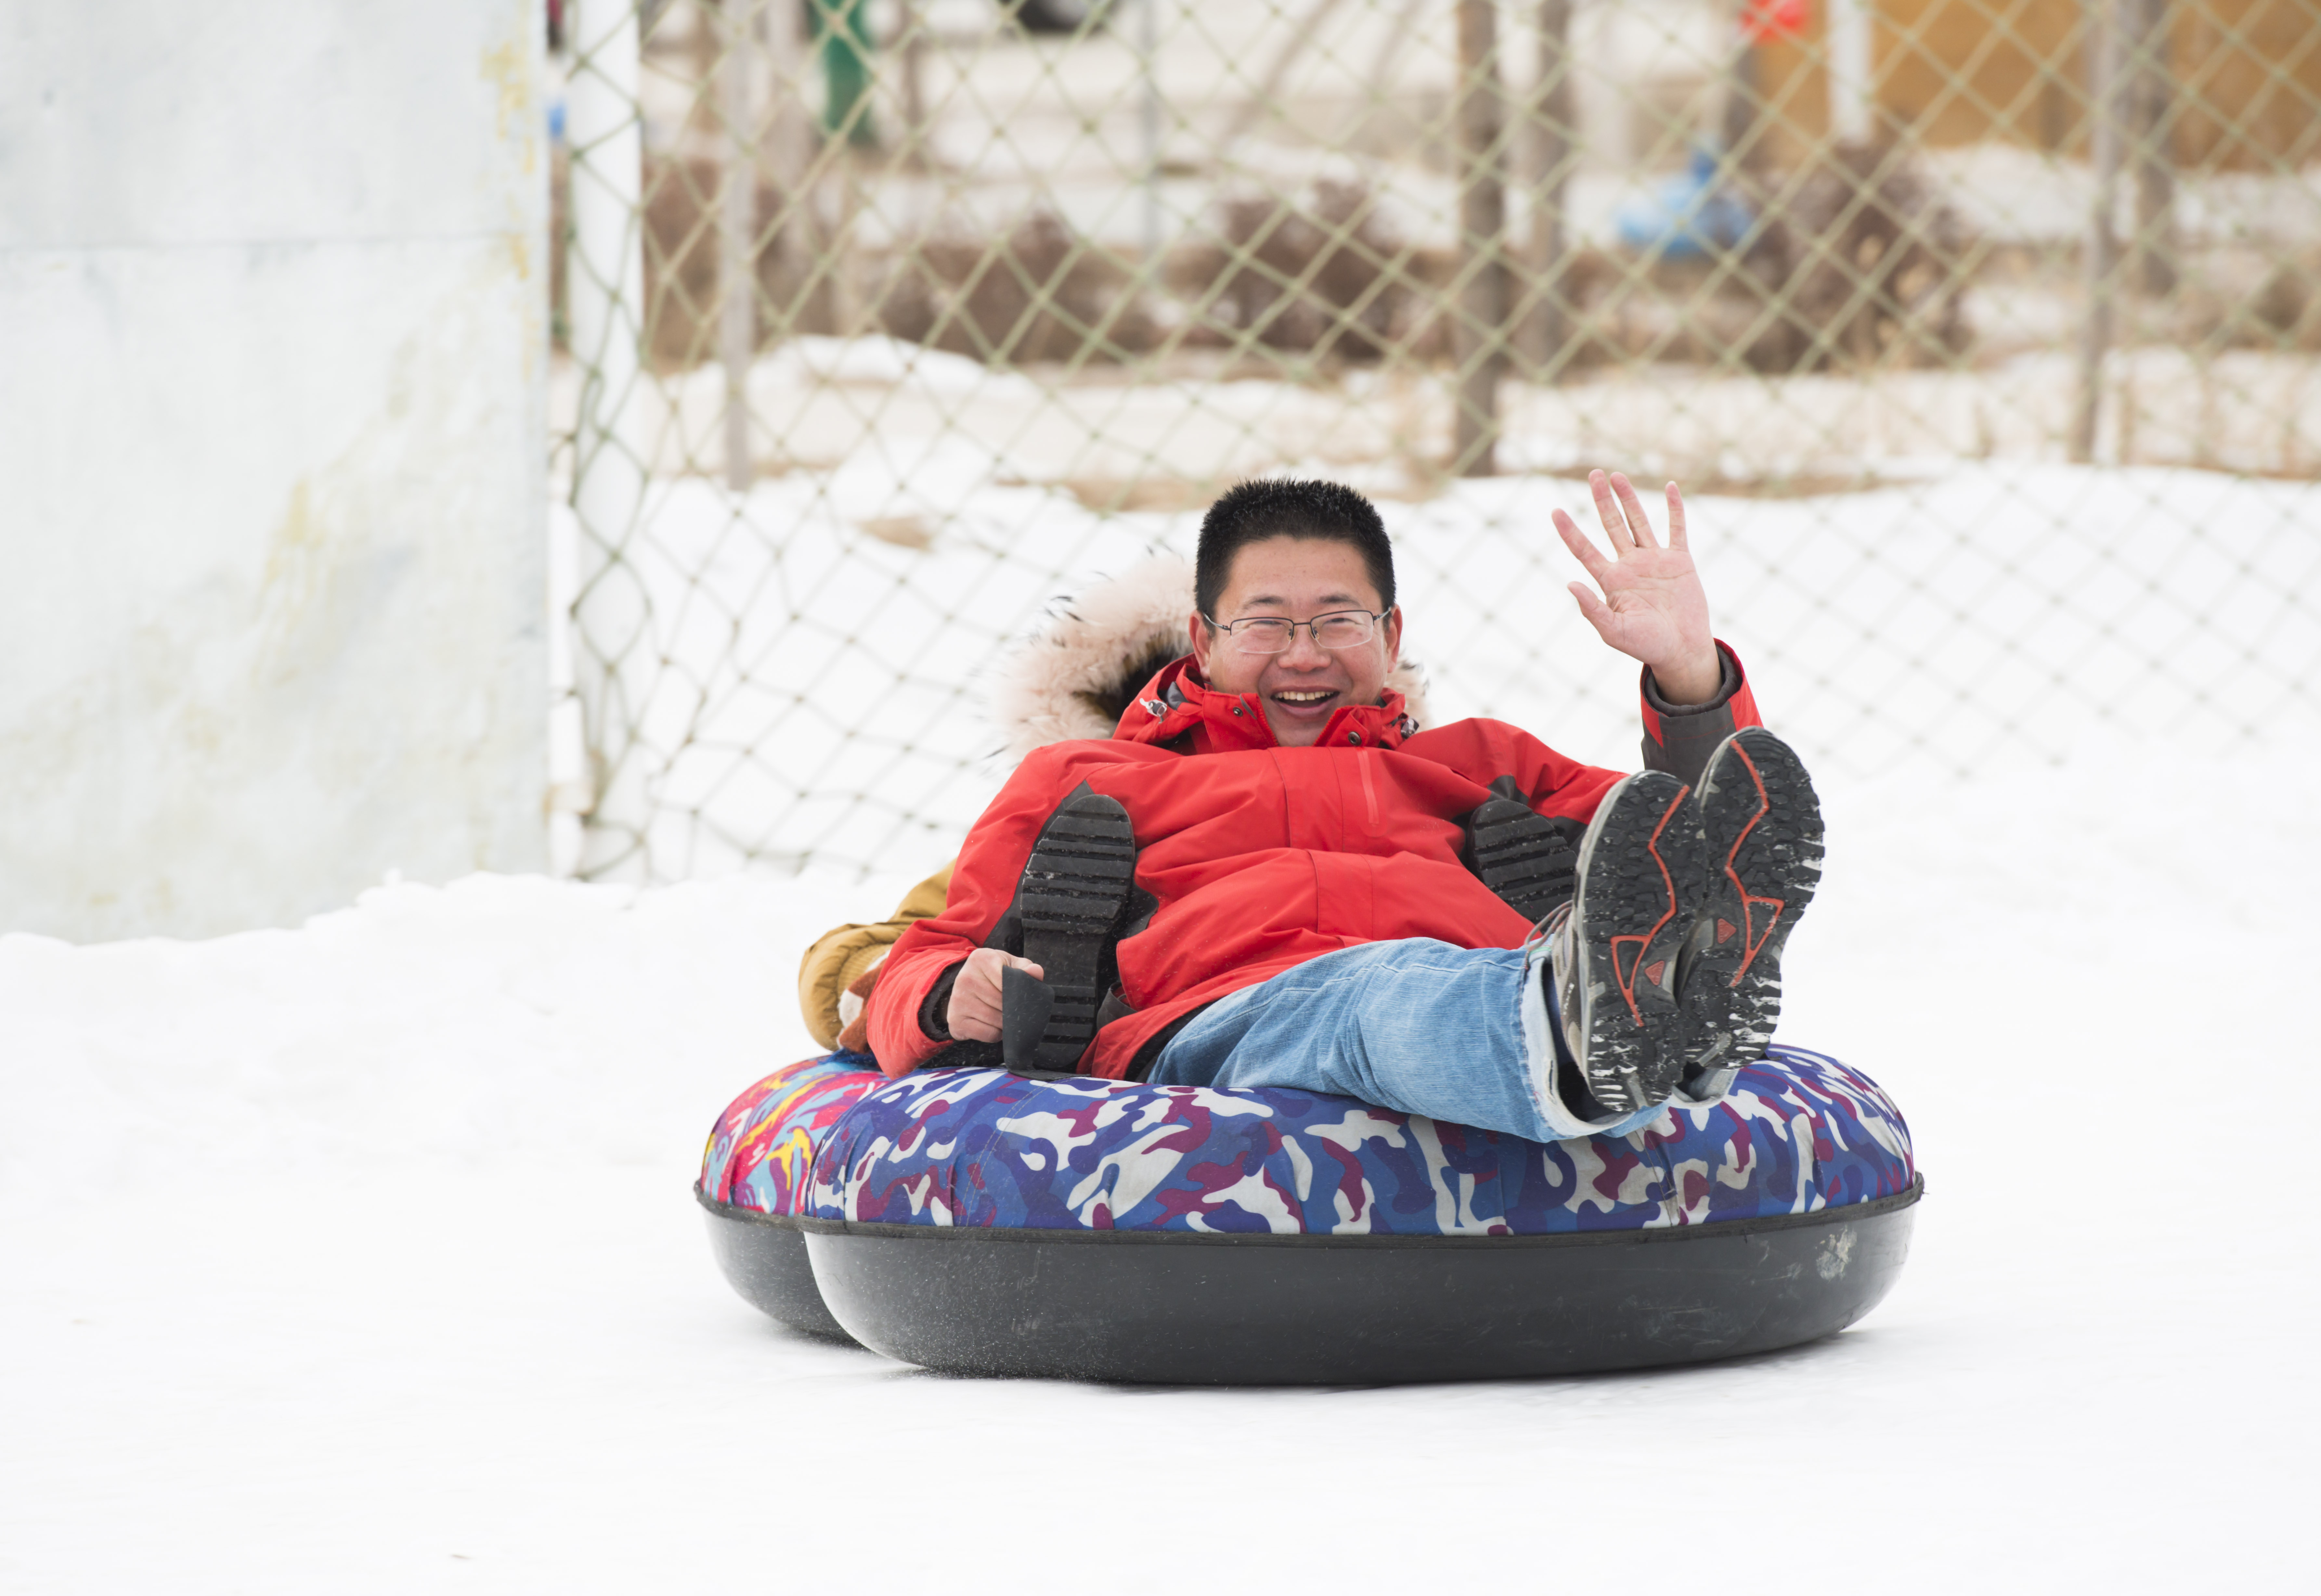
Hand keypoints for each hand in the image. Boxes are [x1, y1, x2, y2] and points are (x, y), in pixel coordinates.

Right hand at [946, 947, 1044, 1043]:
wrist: (969, 987)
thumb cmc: (994, 975)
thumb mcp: (1011, 965)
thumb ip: (1026, 968)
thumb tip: (1035, 973)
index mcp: (980, 959)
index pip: (1006, 979)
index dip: (1017, 990)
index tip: (1018, 992)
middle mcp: (965, 977)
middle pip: (1001, 1001)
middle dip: (1012, 1008)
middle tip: (1014, 1007)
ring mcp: (957, 1000)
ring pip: (995, 1019)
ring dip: (1006, 1022)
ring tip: (1004, 1014)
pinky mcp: (955, 1020)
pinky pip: (987, 1033)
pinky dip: (996, 1033)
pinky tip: (993, 1024)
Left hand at [1553, 470, 1721, 704]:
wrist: (1681, 650)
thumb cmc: (1646, 646)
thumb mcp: (1614, 632)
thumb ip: (1592, 609)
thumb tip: (1570, 584)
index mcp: (1611, 581)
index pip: (1585, 550)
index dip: (1570, 531)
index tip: (1555, 511)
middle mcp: (1630, 565)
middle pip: (1611, 526)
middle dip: (1602, 501)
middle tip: (1593, 474)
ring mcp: (1654, 560)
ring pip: (1638, 522)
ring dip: (1629, 499)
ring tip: (1616, 476)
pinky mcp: (1679, 561)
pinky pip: (1677, 528)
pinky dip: (1674, 508)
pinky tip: (1670, 487)